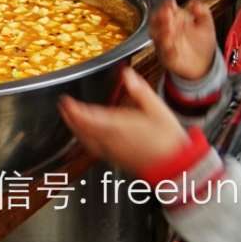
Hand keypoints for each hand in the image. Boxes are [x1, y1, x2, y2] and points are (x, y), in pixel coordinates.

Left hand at [59, 67, 188, 176]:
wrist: (177, 167)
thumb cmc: (169, 140)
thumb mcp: (158, 110)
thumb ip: (141, 91)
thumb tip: (127, 74)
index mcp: (121, 127)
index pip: (91, 117)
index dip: (76, 110)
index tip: (66, 101)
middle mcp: (113, 140)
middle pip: (84, 130)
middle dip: (70, 118)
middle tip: (63, 107)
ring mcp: (113, 152)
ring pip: (87, 141)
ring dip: (75, 129)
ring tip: (69, 118)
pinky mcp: (116, 160)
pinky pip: (94, 149)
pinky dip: (85, 140)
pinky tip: (85, 136)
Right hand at [150, 0, 216, 80]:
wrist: (203, 64)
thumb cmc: (202, 43)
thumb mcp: (206, 25)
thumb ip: (202, 12)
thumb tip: (195, 4)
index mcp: (175, 20)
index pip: (167, 10)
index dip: (168, 6)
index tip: (171, 4)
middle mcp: (167, 31)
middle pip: (158, 22)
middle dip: (163, 18)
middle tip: (167, 13)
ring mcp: (165, 44)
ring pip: (158, 37)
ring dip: (162, 33)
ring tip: (169, 30)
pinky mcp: (167, 57)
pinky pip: (165, 54)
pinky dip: (169, 52)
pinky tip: (174, 49)